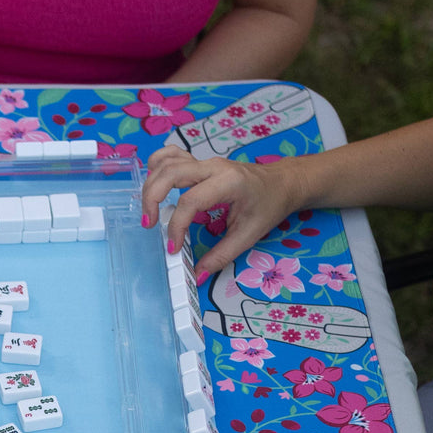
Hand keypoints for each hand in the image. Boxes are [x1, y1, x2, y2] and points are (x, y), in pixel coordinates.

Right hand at [139, 148, 307, 277]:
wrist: (283, 182)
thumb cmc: (269, 205)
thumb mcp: (249, 234)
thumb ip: (221, 256)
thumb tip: (198, 275)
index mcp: (229, 182)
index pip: (190, 201)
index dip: (177, 227)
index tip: (174, 248)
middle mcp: (214, 167)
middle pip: (170, 173)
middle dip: (152, 199)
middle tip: (150, 225)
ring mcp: (205, 162)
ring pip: (166, 162)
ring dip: (151, 184)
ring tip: (150, 210)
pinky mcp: (200, 163)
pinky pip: (171, 157)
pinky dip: (157, 168)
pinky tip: (155, 186)